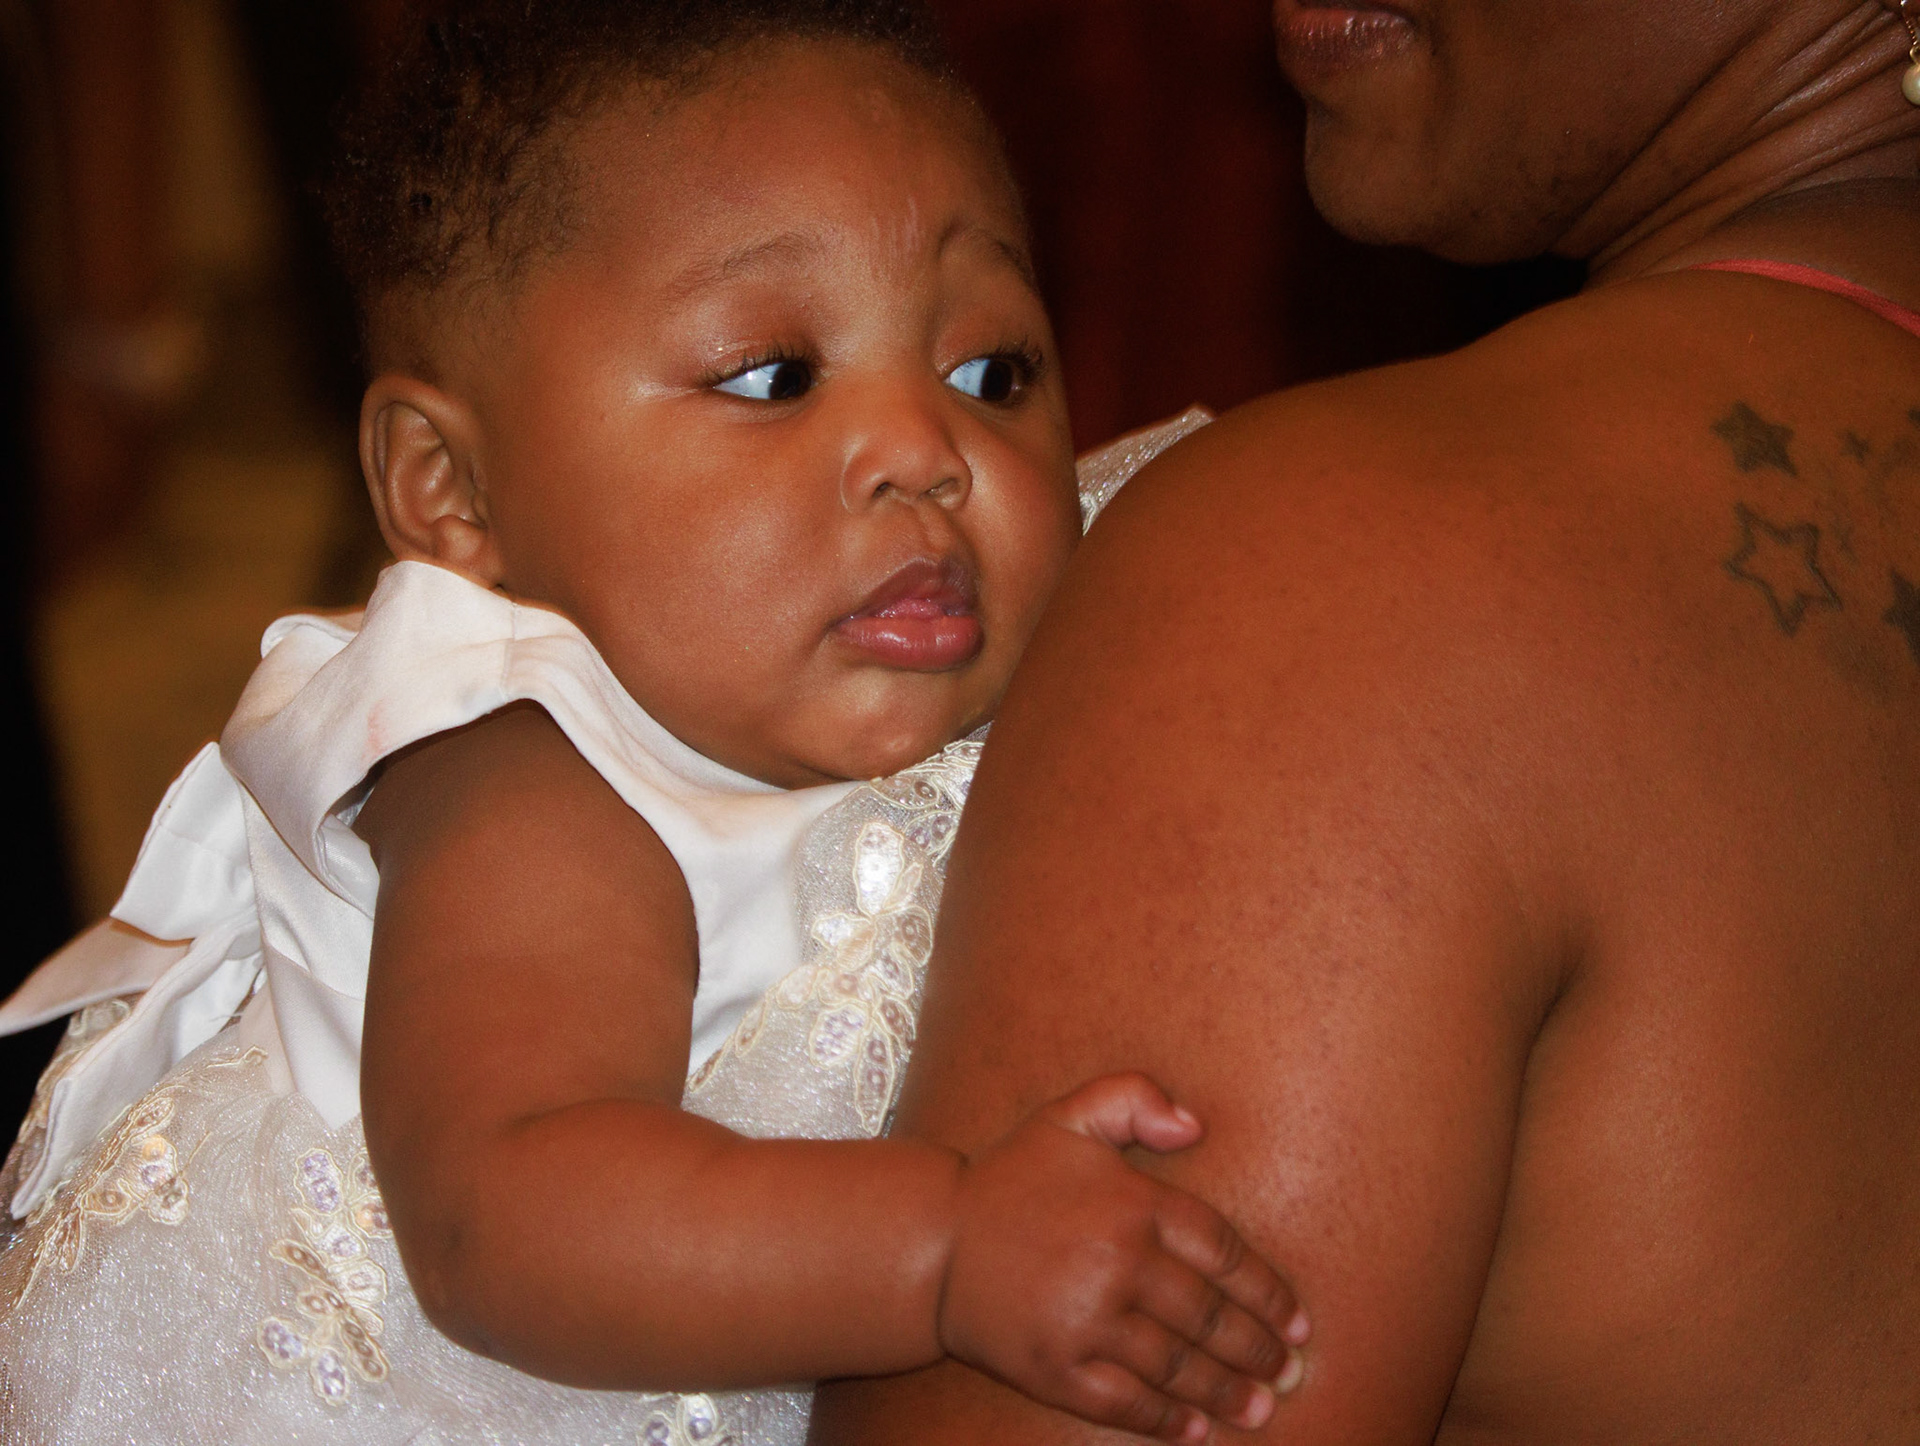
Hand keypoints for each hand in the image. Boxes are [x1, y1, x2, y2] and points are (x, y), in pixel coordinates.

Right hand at [936, 1073, 1307, 1441]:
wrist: (931, 1243)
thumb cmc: (1009, 1179)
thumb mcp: (1068, 1117)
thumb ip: (1133, 1098)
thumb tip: (1196, 1125)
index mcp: (1132, 1204)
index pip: (1223, 1251)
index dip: (1268, 1290)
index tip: (1298, 1320)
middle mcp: (1118, 1263)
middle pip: (1210, 1315)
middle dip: (1259, 1349)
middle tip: (1290, 1370)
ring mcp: (1087, 1321)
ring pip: (1176, 1364)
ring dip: (1227, 1390)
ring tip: (1263, 1408)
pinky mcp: (1056, 1368)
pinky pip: (1125, 1402)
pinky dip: (1167, 1421)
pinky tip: (1198, 1431)